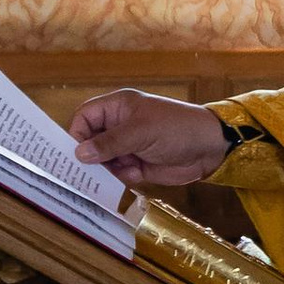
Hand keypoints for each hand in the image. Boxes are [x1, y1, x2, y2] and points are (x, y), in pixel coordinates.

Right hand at [66, 90, 228, 186]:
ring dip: (107, 169)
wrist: (209, 149)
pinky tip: (138, 173)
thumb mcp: (140, 132)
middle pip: (90, 141)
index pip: (85, 117)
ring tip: (119, 171)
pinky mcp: (137, 163)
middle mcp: (119, 125)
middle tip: (85, 173)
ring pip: (102, 160)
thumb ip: (109, 143)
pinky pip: (118, 172)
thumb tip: (79, 153)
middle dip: (90, 156)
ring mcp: (128, 145)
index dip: (77, 134)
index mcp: (118, 107)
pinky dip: (123, 175)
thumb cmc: (176, 129)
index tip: (75, 154)